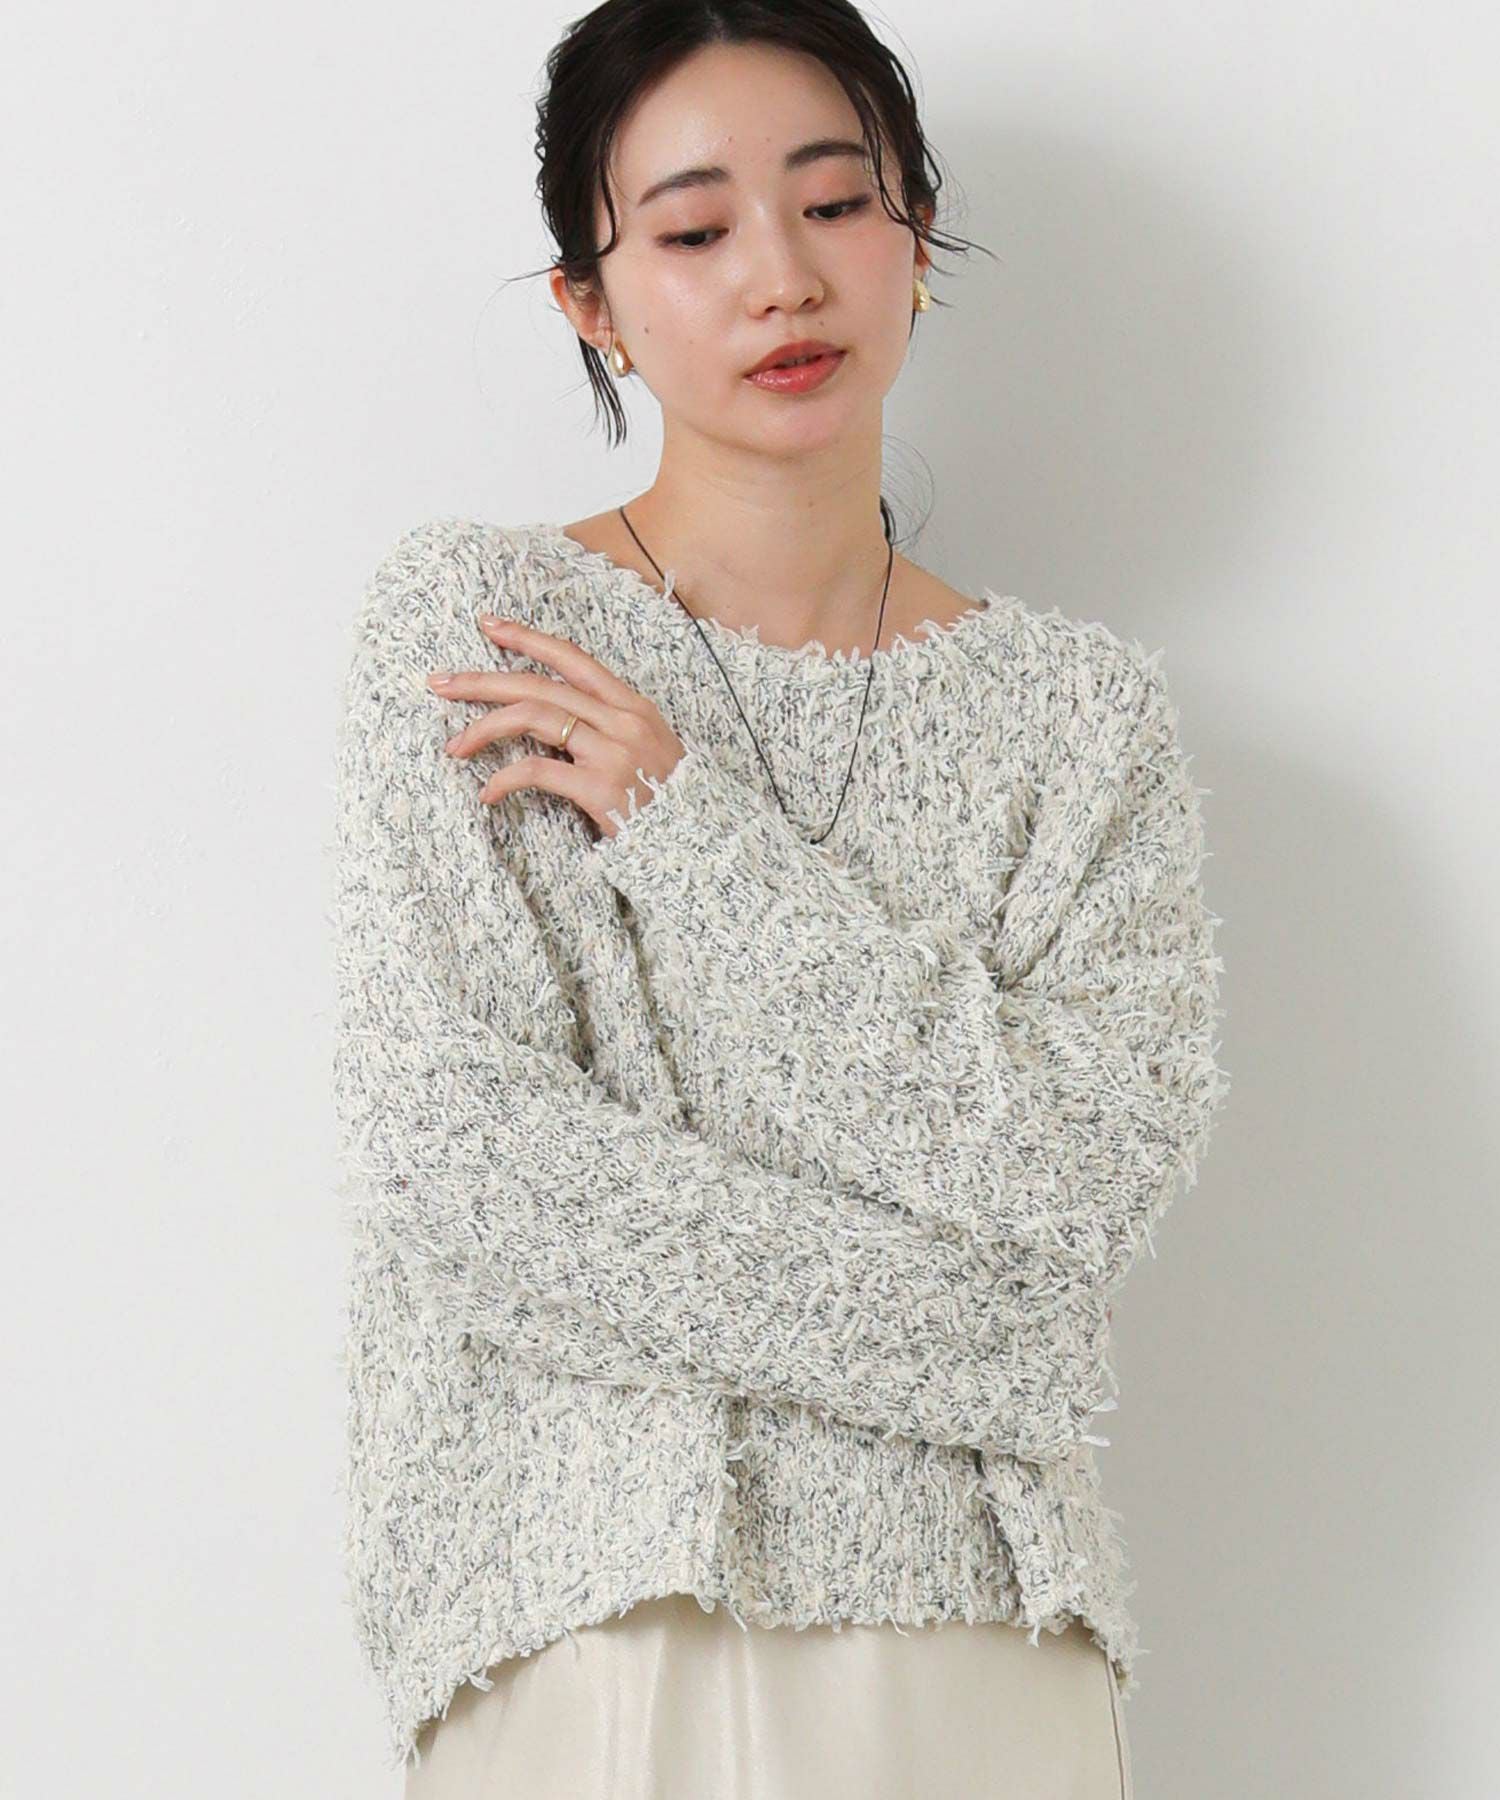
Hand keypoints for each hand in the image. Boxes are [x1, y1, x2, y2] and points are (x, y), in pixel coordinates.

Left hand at [428, 614, 685, 840]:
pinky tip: (488, 794)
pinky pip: (537, 772)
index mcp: (632, 705)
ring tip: (455, 747)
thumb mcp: (648, 748)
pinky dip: (504, 780)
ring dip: (484, 729)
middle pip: (538, 685)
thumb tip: (555, 721)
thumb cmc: (669, 800)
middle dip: (482, 681)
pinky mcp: (600, 788)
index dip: (527, 638)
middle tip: (440, 683)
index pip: (571, 658)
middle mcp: (621, 720)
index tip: (489, 626)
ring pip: (533, 718)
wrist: (702, 842)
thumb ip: (608, 728)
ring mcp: (612, 752)